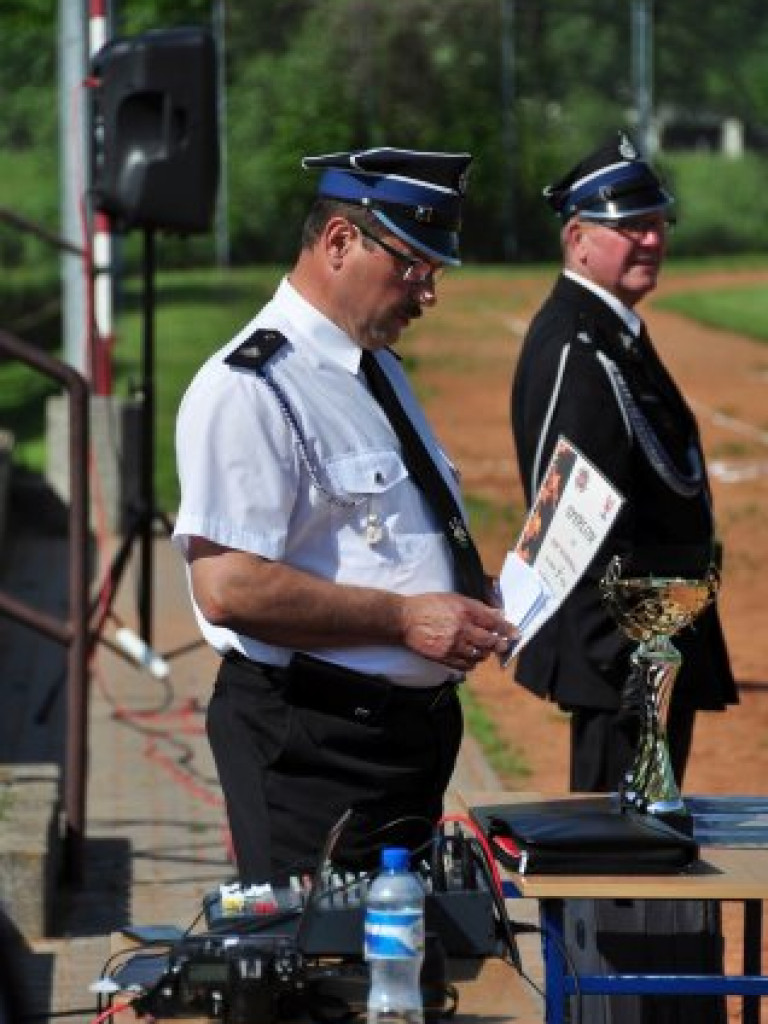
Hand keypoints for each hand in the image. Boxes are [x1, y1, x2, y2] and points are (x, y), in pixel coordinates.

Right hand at [401, 592, 517, 672]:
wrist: (404, 620)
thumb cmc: (428, 605)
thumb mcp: (453, 598)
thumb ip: (476, 606)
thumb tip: (496, 613)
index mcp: (465, 610)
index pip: (494, 622)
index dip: (507, 629)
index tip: (515, 634)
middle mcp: (462, 628)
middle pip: (490, 641)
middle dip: (500, 644)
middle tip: (502, 645)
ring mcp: (453, 645)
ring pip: (480, 655)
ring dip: (485, 653)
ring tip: (483, 649)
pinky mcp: (445, 657)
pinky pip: (466, 665)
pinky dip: (472, 663)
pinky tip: (470, 657)